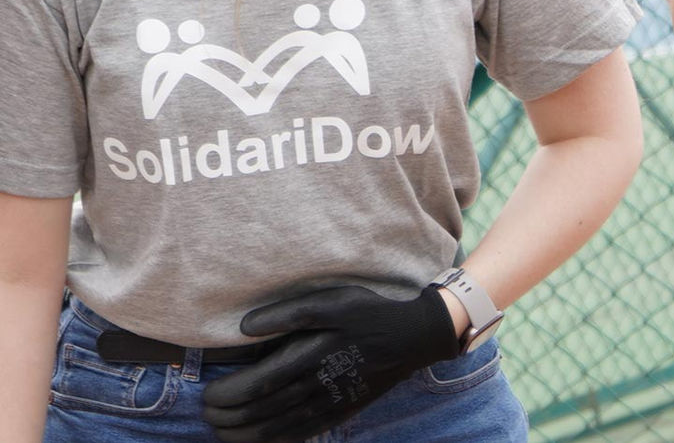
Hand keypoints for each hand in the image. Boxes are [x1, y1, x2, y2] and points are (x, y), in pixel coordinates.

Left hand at [202, 285, 458, 442]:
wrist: (411, 337)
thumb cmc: (366, 312)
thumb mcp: (332, 300)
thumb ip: (288, 313)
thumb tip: (246, 327)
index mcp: (310, 355)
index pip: (255, 386)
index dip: (226, 395)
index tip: (208, 393)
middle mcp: (316, 385)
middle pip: (260, 412)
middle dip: (226, 418)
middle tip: (207, 413)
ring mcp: (328, 404)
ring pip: (276, 429)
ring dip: (242, 435)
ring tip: (222, 431)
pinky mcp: (338, 413)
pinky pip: (300, 435)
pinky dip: (273, 442)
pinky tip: (258, 440)